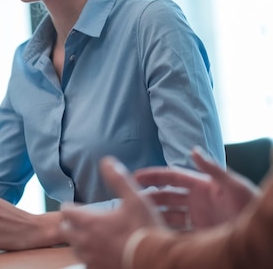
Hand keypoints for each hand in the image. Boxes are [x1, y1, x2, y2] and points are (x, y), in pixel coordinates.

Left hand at [60, 157, 163, 268]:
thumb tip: (107, 161)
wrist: (156, 262)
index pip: (66, 211)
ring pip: (75, 248)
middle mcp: (85, 241)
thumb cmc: (145, 231)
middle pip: (65, 230)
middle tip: (80, 222)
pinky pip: (86, 263)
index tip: (77, 207)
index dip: (71, 207)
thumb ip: (119, 179)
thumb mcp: (135, 199)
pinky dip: (89, 256)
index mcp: (89, 222)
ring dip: (79, 241)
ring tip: (90, 237)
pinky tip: (100, 253)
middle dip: (70, 224)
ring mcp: (90, 258)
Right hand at [135, 146, 258, 228]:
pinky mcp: (199, 235)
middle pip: (165, 196)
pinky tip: (152, 232)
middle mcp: (196, 202)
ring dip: (153, 214)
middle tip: (129, 199)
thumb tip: (193, 150)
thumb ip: (213, 169)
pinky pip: (176, 232)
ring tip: (136, 216)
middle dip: (148, 196)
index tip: (135, 176)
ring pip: (168, 214)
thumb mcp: (235, 186)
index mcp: (202, 186)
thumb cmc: (250, 208)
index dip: (153, 176)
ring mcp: (197, 219)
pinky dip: (164, 231)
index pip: (172, 177)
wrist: (258, 236)